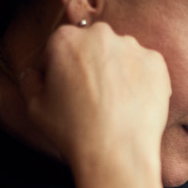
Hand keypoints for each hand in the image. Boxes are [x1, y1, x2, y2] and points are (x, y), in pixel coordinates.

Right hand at [19, 21, 170, 171]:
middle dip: (93, 65)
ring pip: (122, 54)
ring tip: (118, 102)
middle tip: (96, 96)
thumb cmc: (74, 131)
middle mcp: (100, 35)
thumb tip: (35, 73)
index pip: (62, 47)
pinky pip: (147, 66)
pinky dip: (143, 80)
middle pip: (94, 46)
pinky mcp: (156, 63)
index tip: (69, 89)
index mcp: (65, 39)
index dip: (63, 69)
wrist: (117, 152)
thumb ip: (31, 81)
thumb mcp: (35, 106)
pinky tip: (136, 102)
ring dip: (119, 70)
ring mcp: (132, 48)